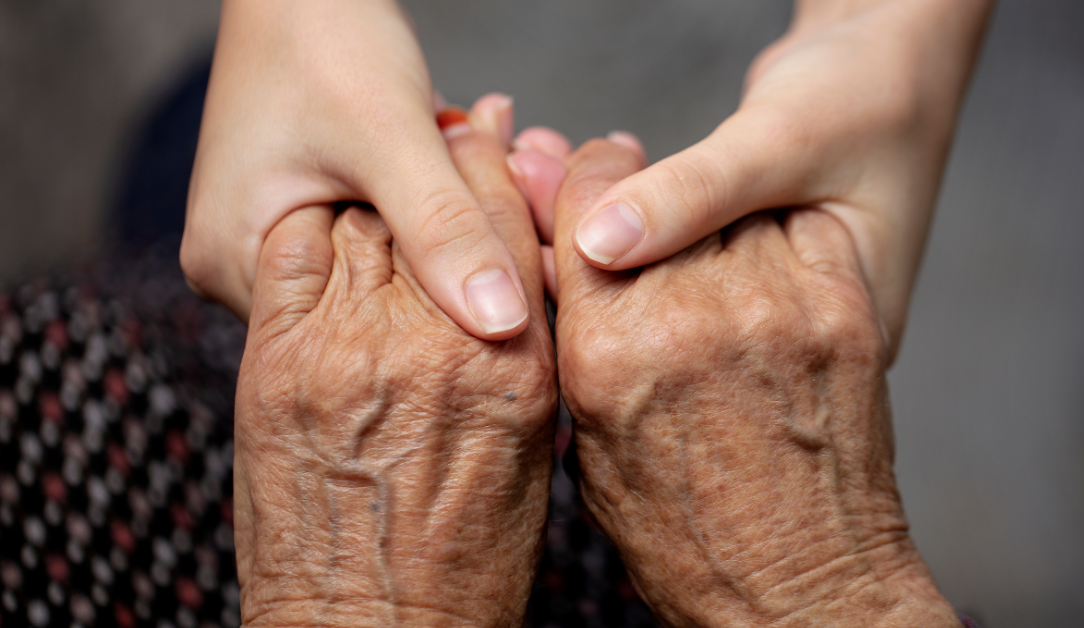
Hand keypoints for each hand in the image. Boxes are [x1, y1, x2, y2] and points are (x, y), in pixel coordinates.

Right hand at [183, 0, 531, 339]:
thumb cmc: (325, 37)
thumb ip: (444, 230)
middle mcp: (240, 268)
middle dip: (448, 255)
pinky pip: (379, 231)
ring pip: (383, 264)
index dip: (442, 306)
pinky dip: (427, 203)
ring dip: (444, 224)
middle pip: (369, 301)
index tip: (515, 263)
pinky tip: (464, 163)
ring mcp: (270, 240)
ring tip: (493, 168)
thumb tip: (502, 324)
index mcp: (234, 265)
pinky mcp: (303, 212)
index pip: (353, 332)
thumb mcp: (391, 136)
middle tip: (518, 199)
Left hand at [232, 105, 555, 626]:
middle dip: (446, 165)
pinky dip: (311, 229)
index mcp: (510, 366)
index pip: (508, 228)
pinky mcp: (277, 363)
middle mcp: (431, 345)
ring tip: (387, 179)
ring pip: (363, 222)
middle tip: (456, 133)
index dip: (501, 174)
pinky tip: (327, 226)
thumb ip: (522, 358)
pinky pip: (293, 255)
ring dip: (378, 195)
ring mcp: (346, 349)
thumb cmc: (464, 565)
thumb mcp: (531, 455)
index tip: (500, 147)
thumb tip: (513, 294)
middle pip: (434, 209)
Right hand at [551, 139, 957, 626]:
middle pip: (655, 194)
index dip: (585, 180)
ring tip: (712, 263)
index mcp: (610, 351)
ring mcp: (776, 307)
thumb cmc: (689, 543)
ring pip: (732, 207)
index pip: (586, 207)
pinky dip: (781, 236)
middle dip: (644, 196)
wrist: (802, 593)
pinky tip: (767, 273)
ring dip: (716, 220)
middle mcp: (691, 315)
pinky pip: (799, 228)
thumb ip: (577, 346)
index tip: (594, 174)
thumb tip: (559, 268)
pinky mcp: (842, 310)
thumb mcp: (594, 452)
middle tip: (650, 214)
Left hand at [565, 0, 991, 359]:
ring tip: (527, 161)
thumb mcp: (786, 141)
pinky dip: (602, 212)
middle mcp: (777, 341)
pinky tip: (553, 168)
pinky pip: (651, 256)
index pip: (692, 342)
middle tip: (517, 173)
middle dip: (573, 250)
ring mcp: (751, 312)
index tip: (541, 230)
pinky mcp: (724, 276)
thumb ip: (697, 193)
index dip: (603, 292)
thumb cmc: (868, 98)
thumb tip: (599, 243)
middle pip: (654, 322)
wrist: (895, 65)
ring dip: (578, 225)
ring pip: (643, 289)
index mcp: (821, 338)